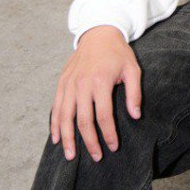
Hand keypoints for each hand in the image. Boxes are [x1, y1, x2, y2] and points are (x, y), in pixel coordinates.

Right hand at [50, 25, 141, 161]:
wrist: (98, 32)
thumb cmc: (118, 53)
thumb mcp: (133, 68)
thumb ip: (134, 93)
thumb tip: (135, 116)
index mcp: (100, 81)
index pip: (103, 116)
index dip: (108, 134)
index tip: (114, 147)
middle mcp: (82, 84)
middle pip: (83, 120)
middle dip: (89, 142)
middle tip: (96, 157)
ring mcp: (69, 84)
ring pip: (65, 117)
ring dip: (67, 138)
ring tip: (71, 156)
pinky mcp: (62, 83)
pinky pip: (55, 107)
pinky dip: (54, 124)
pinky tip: (56, 139)